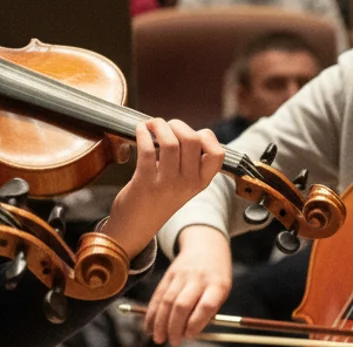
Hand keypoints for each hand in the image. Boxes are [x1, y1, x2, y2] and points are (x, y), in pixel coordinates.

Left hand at [102, 119, 223, 258]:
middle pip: (192, 140)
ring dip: (158, 126)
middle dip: (177, 125)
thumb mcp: (182, 184)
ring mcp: (167, 184)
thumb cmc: (157, 199)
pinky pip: (147, 150)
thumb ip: (188, 162)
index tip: (190, 133)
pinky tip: (139, 130)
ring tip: (150, 126)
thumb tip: (182, 130)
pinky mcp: (145, 183)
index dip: (206, 136)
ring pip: (171, 142)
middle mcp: (188, 184)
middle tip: (164, 126)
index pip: (217, 154)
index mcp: (200, 182)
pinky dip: (143, 133)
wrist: (135, 228)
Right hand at [144, 225, 232, 344]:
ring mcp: (181, 275)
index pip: (206, 305)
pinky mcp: (168, 274)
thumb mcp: (222, 290)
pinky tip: (149, 325)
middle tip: (172, 341)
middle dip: (174, 326)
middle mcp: (198, 279)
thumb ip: (208, 310)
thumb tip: (188, 332)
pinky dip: (152, 312)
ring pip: (167, 300)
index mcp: (217, 284)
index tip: (189, 336)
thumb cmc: (216, 275)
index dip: (196, 322)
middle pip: (181, 304)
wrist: (205, 245)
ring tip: (158, 338)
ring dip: (160, 322)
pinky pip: (158, 295)